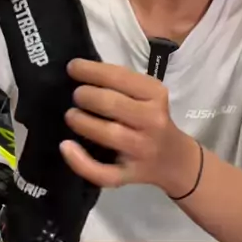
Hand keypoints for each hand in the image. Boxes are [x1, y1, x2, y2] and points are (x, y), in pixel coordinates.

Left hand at [61, 59, 198, 193]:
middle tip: (76, 96)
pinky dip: (80, 161)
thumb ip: (121, 83)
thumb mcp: (148, 95)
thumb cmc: (154, 119)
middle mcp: (152, 121)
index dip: (91, 71)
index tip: (72, 67)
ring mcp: (141, 150)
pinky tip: (66, 146)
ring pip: (107, 134)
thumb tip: (81, 71)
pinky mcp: (129, 175)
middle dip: (86, 96)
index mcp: (155, 95)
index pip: (120, 77)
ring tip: (71, 115)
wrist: (176, 161)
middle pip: (111, 104)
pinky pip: (102, 172)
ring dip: (81, 121)